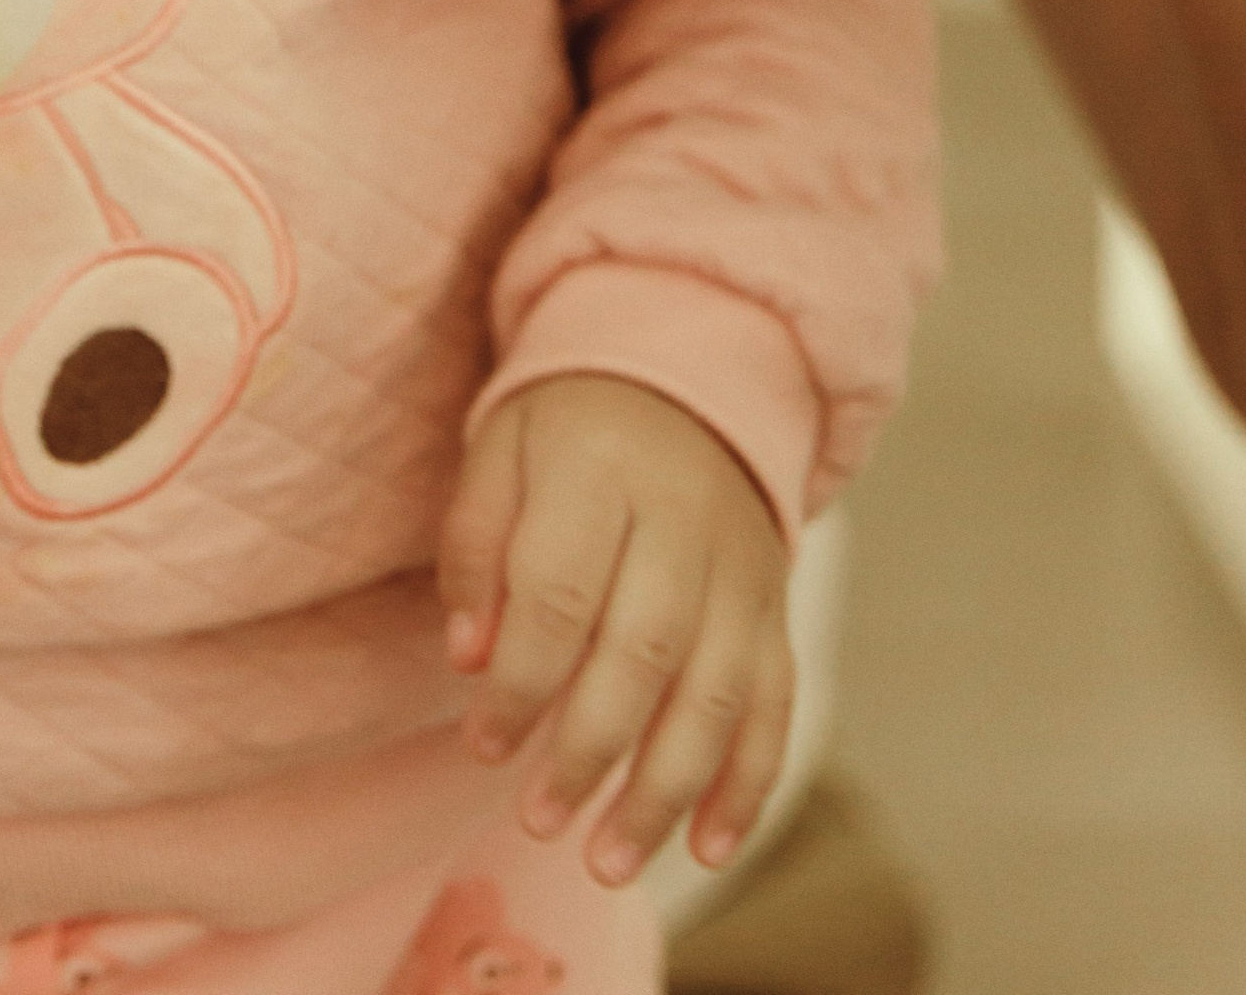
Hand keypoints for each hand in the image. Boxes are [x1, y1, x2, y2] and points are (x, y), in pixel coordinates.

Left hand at [439, 373, 790, 883]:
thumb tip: (468, 657)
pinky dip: (748, 785)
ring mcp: (742, 567)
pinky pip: (776, 705)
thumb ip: (475, 544)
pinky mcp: (777, 608)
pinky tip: (707, 849)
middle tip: (538, 821)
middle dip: (589, 752)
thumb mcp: (501, 450)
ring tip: (607, 861)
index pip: (560, 592)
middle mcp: (683, 519)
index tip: (484, 745)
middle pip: (643, 652)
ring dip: (664, 792)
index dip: (521, 681)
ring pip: (715, 694)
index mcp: (599, 468)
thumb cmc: (567, 430)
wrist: (684, 383)